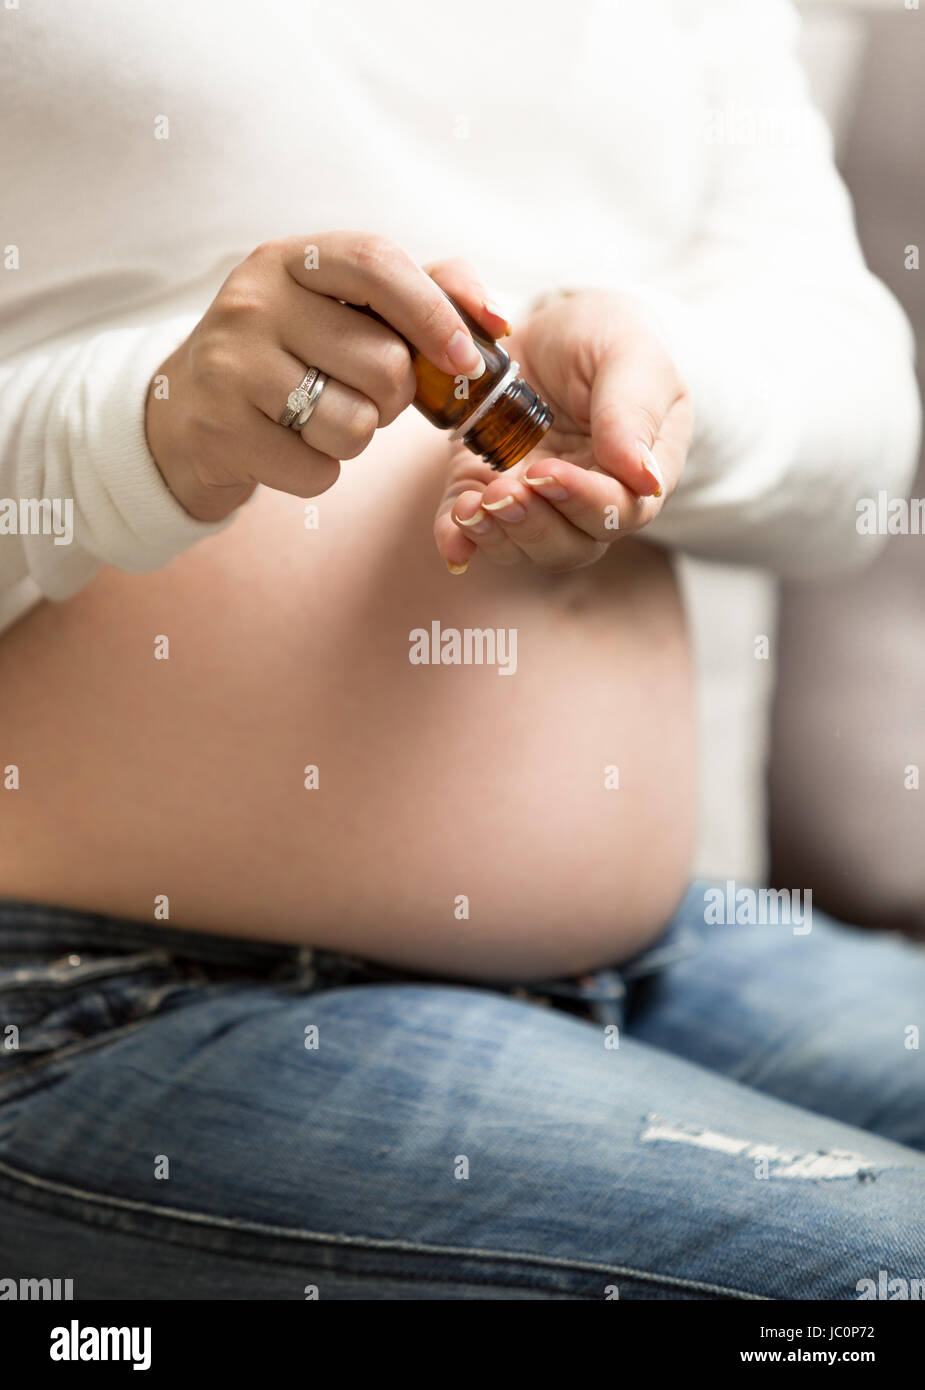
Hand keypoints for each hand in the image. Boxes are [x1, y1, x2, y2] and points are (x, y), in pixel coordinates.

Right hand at [145, 234, 504, 521]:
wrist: (179, 418)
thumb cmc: (285, 360)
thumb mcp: (339, 311)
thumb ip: (422, 294)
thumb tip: (495, 320)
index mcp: (290, 261)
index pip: (378, 263)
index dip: (436, 313)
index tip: (467, 360)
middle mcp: (253, 302)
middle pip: (383, 363)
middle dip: (394, 398)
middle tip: (360, 394)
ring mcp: (230, 366)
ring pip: (355, 424)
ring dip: (356, 438)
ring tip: (319, 419)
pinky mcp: (220, 431)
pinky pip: (318, 472)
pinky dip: (317, 473)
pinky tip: (286, 448)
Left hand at [434, 290, 692, 572]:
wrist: (552, 330)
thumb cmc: (607, 339)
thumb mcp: (629, 355)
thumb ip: (633, 414)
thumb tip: (644, 479)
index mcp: (637, 473)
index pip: (619, 512)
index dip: (583, 501)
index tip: (547, 472)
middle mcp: (588, 499)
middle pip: (570, 543)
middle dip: (534, 525)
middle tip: (503, 493)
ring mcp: (535, 500)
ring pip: (523, 546)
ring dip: (497, 535)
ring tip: (471, 507)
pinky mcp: (486, 488)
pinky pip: (472, 530)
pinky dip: (457, 537)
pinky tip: (451, 531)